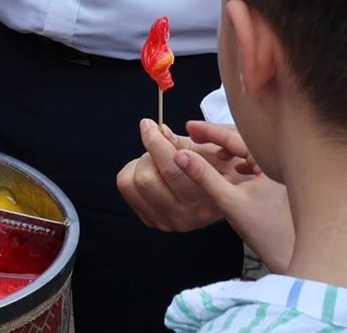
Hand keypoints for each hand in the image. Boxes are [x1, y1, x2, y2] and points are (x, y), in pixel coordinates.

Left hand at [118, 118, 240, 232]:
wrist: (219, 195)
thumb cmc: (216, 168)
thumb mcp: (208, 151)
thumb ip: (184, 142)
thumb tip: (159, 131)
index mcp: (207, 197)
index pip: (171, 167)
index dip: (155, 141)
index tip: (149, 124)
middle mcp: (188, 216)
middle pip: (145, 178)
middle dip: (149, 152)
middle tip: (158, 143)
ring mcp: (169, 222)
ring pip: (132, 184)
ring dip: (140, 164)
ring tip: (157, 160)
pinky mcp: (153, 221)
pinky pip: (127, 190)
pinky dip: (133, 173)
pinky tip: (151, 172)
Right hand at [179, 120, 293, 271]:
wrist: (292, 256)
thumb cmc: (267, 232)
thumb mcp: (229, 201)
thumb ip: (204, 176)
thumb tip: (180, 156)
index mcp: (272, 160)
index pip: (236, 136)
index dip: (209, 130)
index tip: (190, 126)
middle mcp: (282, 161)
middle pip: (245, 139)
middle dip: (218, 137)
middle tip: (195, 136)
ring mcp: (283, 172)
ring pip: (252, 150)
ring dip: (230, 149)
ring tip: (213, 153)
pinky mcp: (283, 183)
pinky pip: (259, 162)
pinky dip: (242, 161)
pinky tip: (234, 170)